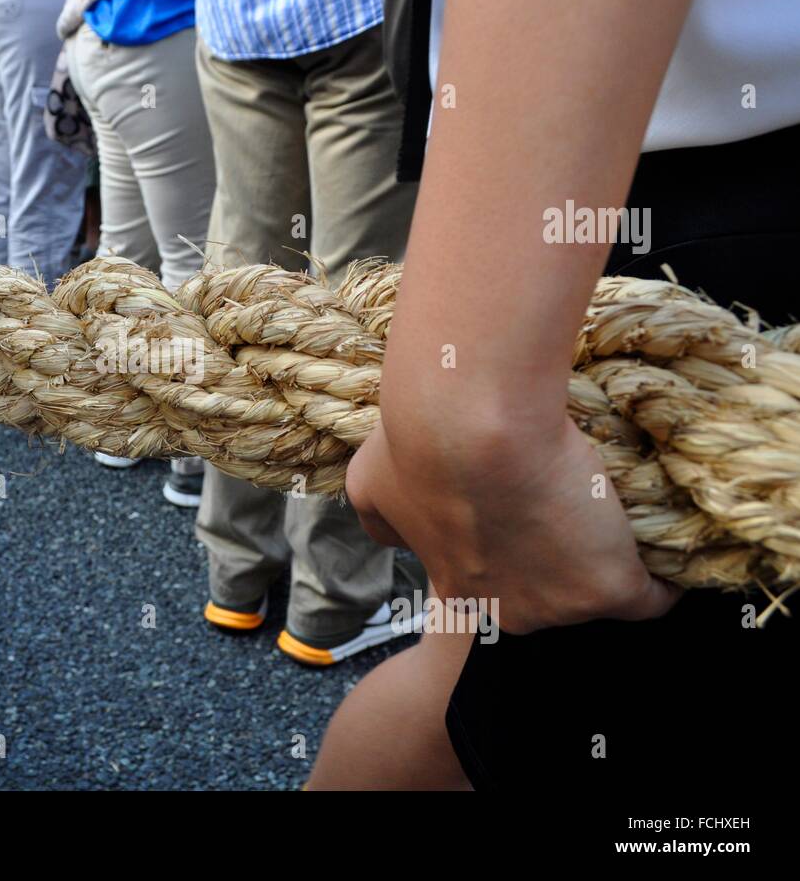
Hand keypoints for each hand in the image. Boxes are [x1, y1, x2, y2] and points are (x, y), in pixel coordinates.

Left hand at [346, 414, 681, 634]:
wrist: (473, 427)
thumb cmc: (418, 444)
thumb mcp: (373, 484)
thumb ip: (386, 518)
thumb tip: (393, 535)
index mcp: (459, 589)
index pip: (496, 586)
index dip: (511, 550)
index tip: (526, 516)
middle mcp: (506, 612)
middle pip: (546, 597)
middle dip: (557, 561)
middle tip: (569, 508)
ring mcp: (558, 606)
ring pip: (594, 592)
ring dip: (604, 559)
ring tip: (614, 513)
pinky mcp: (610, 588)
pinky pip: (651, 597)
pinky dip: (661, 580)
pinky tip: (665, 554)